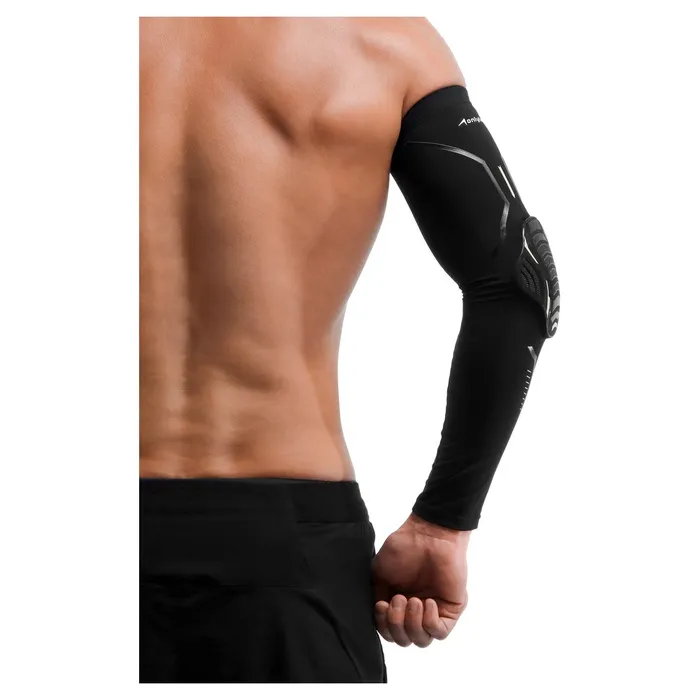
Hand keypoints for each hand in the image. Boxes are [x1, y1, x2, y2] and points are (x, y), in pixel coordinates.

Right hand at [371, 513, 469, 646]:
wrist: (427, 534)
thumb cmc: (403, 548)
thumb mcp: (379, 574)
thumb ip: (375, 597)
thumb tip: (376, 618)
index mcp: (397, 604)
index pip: (389, 632)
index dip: (383, 625)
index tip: (381, 604)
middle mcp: (414, 611)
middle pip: (404, 640)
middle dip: (396, 625)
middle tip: (398, 599)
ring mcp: (433, 612)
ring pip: (422, 640)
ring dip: (412, 624)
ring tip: (412, 600)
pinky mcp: (450, 610)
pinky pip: (440, 632)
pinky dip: (429, 622)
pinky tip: (427, 602)